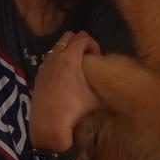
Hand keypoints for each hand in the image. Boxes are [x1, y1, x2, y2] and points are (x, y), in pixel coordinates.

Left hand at [30, 31, 102, 150]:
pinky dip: (58, 61)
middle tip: (87, 57)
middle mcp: (55, 56)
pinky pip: (49, 59)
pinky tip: (63, 77)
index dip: (93, 43)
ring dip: (67, 50)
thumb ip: (107, 88)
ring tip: (76, 67)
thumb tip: (120, 86)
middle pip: (68, 36)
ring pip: (57, 46)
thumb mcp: (96, 99)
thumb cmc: (74, 109)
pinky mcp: (39, 74)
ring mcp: (45, 64)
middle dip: (80, 42)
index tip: (97, 57)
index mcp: (70, 58)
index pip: (83, 37)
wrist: (48, 124)